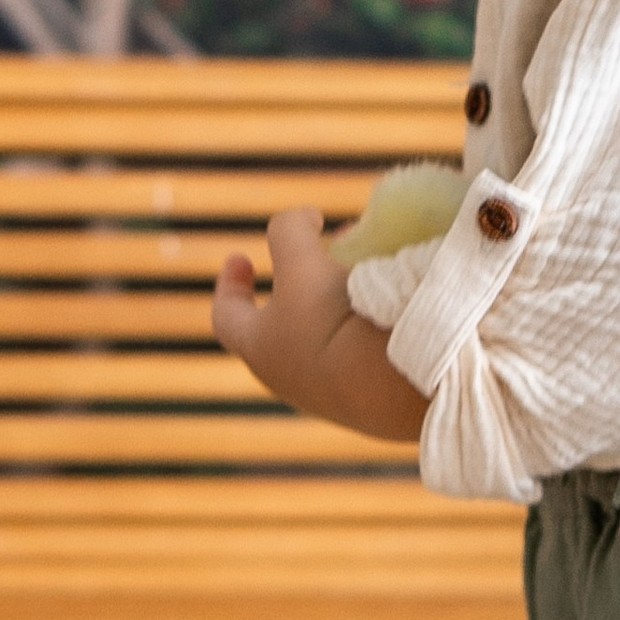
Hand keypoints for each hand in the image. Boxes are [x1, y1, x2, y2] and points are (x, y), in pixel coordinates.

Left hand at [214, 206, 428, 443]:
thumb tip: (302, 219)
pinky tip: (392, 301)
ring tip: (368, 265)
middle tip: (325, 249)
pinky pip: (361, 352)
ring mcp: (331, 394)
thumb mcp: (303, 263)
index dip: (230, 283)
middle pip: (284, 322)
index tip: (240, 257)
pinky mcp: (371, 400)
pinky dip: (368, 322)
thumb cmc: (333, 321)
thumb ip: (289, 232)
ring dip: (339, 299)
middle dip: (301, 280)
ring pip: (327, 335)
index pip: (227, 316)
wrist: (392, 386)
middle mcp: (289, 378)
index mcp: (259, 348)